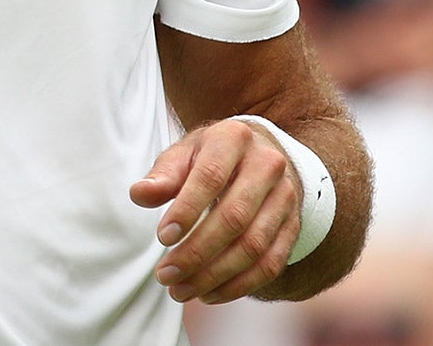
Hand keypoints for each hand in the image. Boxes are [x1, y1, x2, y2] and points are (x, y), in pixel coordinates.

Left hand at [131, 119, 301, 304]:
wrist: (259, 155)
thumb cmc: (211, 157)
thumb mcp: (185, 154)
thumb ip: (164, 175)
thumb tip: (139, 194)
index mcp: (234, 138)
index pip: (210, 177)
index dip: (186, 210)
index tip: (163, 237)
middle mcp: (267, 165)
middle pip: (234, 217)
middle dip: (196, 252)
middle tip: (165, 275)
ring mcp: (286, 197)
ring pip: (253, 246)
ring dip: (214, 276)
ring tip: (181, 290)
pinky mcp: (293, 226)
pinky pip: (270, 264)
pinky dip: (239, 286)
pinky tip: (209, 294)